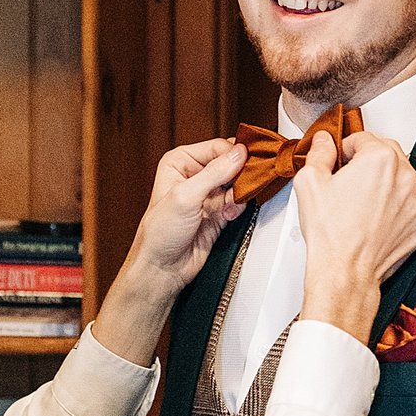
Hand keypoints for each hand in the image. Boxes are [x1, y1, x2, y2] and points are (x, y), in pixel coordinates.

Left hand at [92, 138, 247, 364]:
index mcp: (180, 162)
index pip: (216, 148)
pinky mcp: (218, 214)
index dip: (235, 152)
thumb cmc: (161, 231)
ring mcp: (207, 195)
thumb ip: (215, 174)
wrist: (163, 267)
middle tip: (255, 178)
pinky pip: (237, 203)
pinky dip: (238, 207)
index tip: (254, 158)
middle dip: (242, 173)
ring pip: (236, 184)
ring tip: (235, 201)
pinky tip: (229, 214)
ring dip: (241, 192)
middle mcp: (194, 176)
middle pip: (229, 165)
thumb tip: (238, 154)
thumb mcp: (186, 196)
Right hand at [294, 131, 415, 345]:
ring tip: (362, 202)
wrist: (346, 272)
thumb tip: (325, 141)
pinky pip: (411, 206)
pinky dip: (397, 208)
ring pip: (402, 179)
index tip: (339, 162)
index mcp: (380, 159)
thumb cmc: (330, 231)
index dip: (346, 148)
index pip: (364, 138)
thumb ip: (320, 152)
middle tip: (349, 179)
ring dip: (386, 183)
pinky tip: (376, 219)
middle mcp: (406, 177)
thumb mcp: (310, 181)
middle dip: (369, 161)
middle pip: (388, 154)